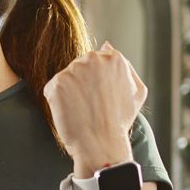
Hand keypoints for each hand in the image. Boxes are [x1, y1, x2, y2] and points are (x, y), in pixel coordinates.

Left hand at [44, 42, 146, 173]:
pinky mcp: (57, 83)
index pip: (97, 61)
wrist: (101, 144)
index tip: (100, 98)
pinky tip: (70, 113)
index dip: (96, 82)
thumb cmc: (120, 121)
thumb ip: (125, 66)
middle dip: (82, 84)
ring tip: (81, 110)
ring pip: (66, 78)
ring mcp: (73, 70)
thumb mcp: (137, 92)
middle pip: (80, 66)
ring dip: (69, 92)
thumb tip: (107, 45)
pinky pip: (52, 88)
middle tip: (90, 106)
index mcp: (114, 58)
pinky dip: (57, 101)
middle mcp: (93, 59)